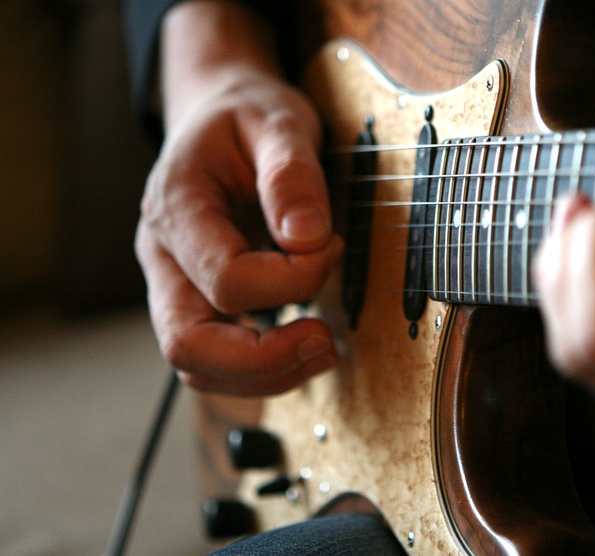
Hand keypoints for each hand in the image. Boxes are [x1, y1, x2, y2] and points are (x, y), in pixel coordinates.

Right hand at [135, 1, 340, 395]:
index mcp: (176, 207)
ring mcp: (174, 285)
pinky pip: (216, 360)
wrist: (219, 115)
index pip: (225, 277)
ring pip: (197, 366)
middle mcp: (162, 256)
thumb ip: (291, 173)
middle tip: (326, 340)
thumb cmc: (247, 117)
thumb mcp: (276, 120)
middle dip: (264, 359)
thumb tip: (306, 238)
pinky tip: (306, 346)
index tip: (331, 246)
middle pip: (187, 345)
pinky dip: (262, 369)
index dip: (291, 279)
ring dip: (266, 374)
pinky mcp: (197, 301)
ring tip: (326, 348)